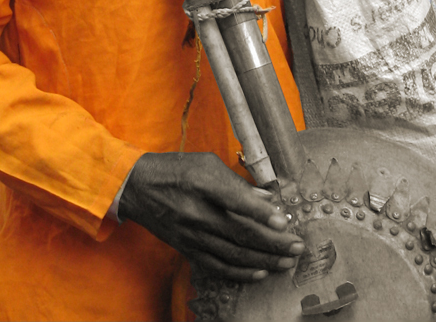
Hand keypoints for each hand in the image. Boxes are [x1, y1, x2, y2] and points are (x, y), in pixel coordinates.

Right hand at [118, 152, 305, 281]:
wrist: (138, 187)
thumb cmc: (176, 169)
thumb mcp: (206, 163)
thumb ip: (236, 182)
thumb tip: (266, 199)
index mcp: (202, 183)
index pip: (235, 200)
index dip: (261, 213)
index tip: (283, 221)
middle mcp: (196, 212)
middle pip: (240, 233)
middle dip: (273, 242)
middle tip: (297, 246)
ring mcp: (191, 234)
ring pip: (233, 254)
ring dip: (263, 260)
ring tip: (286, 261)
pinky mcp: (186, 249)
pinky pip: (216, 266)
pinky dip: (239, 272)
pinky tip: (259, 272)